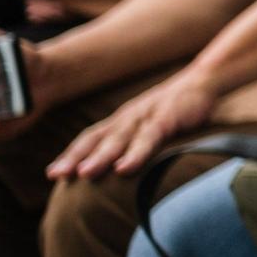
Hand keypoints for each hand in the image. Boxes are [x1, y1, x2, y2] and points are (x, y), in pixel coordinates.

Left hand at [47, 68, 218, 178]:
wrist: (203, 81)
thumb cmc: (175, 108)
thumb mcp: (150, 124)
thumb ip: (134, 143)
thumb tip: (118, 171)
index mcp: (122, 121)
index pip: (90, 138)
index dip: (71, 154)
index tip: (53, 174)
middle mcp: (128, 118)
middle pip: (97, 139)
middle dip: (76, 157)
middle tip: (58, 175)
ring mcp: (146, 117)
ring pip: (119, 139)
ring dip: (101, 157)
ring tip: (85, 174)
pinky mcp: (167, 118)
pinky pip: (149, 138)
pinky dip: (136, 153)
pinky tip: (125, 168)